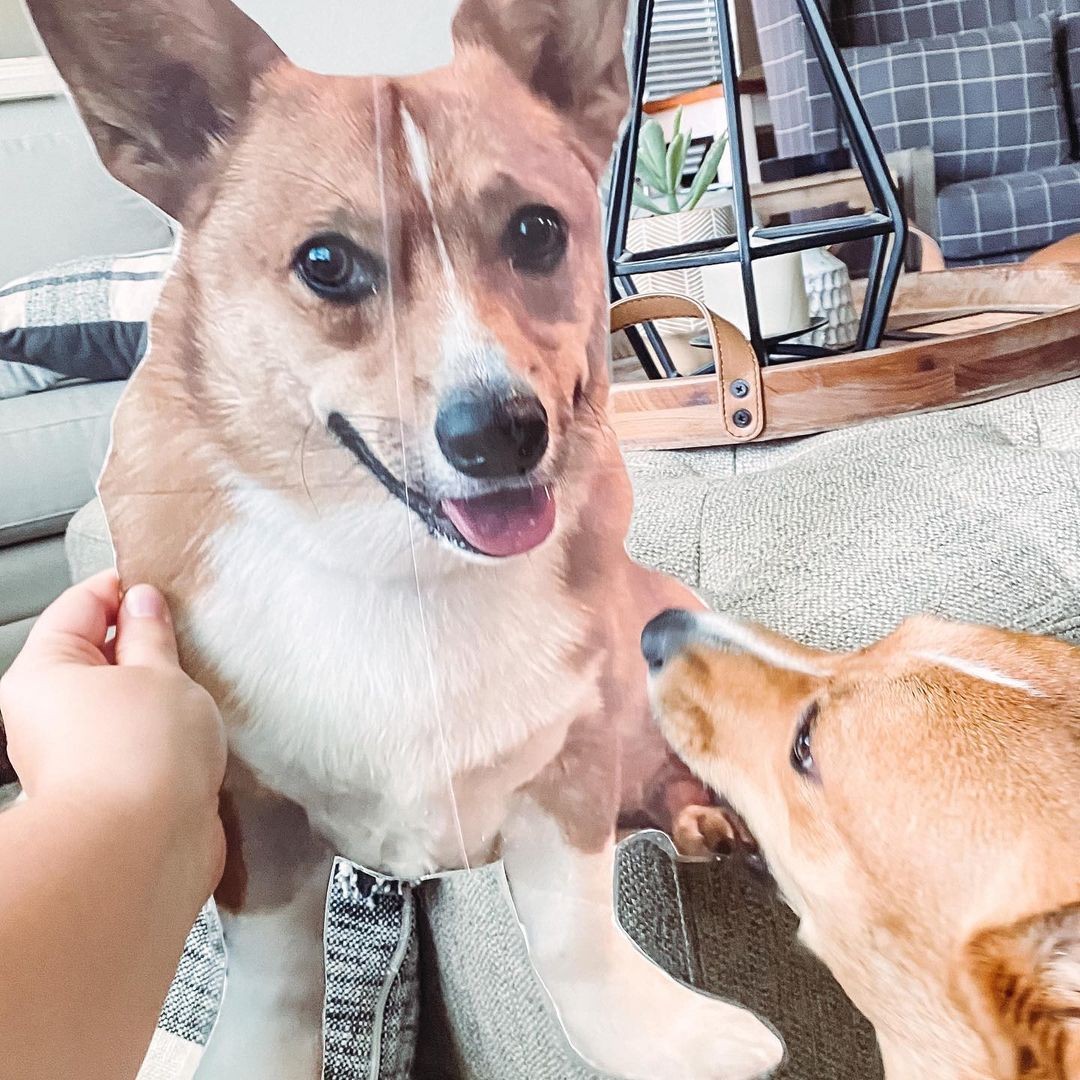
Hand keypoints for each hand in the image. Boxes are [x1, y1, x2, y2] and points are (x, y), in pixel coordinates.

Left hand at [0, 571, 226, 902]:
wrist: (144, 850)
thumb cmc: (137, 761)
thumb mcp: (158, 672)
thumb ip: (152, 632)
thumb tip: (146, 604)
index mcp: (44, 672)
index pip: (83, 603)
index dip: (127, 587)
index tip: (167, 585)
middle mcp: (51, 714)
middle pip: (102, 653)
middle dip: (151, 644)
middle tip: (193, 639)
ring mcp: (83, 753)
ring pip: (127, 700)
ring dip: (166, 693)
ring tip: (201, 692)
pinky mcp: (117, 786)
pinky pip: (145, 741)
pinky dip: (172, 732)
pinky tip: (201, 732)